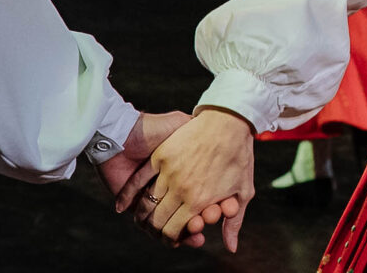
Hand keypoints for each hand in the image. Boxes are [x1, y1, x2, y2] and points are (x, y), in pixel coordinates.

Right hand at [118, 107, 255, 251]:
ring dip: (142, 215)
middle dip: (156, 230)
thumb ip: (234, 222)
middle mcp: (180, 189)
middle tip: (156, 230)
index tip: (171, 239)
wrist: (229, 118)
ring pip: (147, 203)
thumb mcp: (243, 191)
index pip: (174, 230)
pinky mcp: (160, 156)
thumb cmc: (239, 155)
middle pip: (158, 220)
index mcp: (198, 201)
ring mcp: (168, 172)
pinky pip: (138, 181)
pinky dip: (128, 196)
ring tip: (142, 219)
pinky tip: (122, 207)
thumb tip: (230, 248)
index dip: (170, 238)